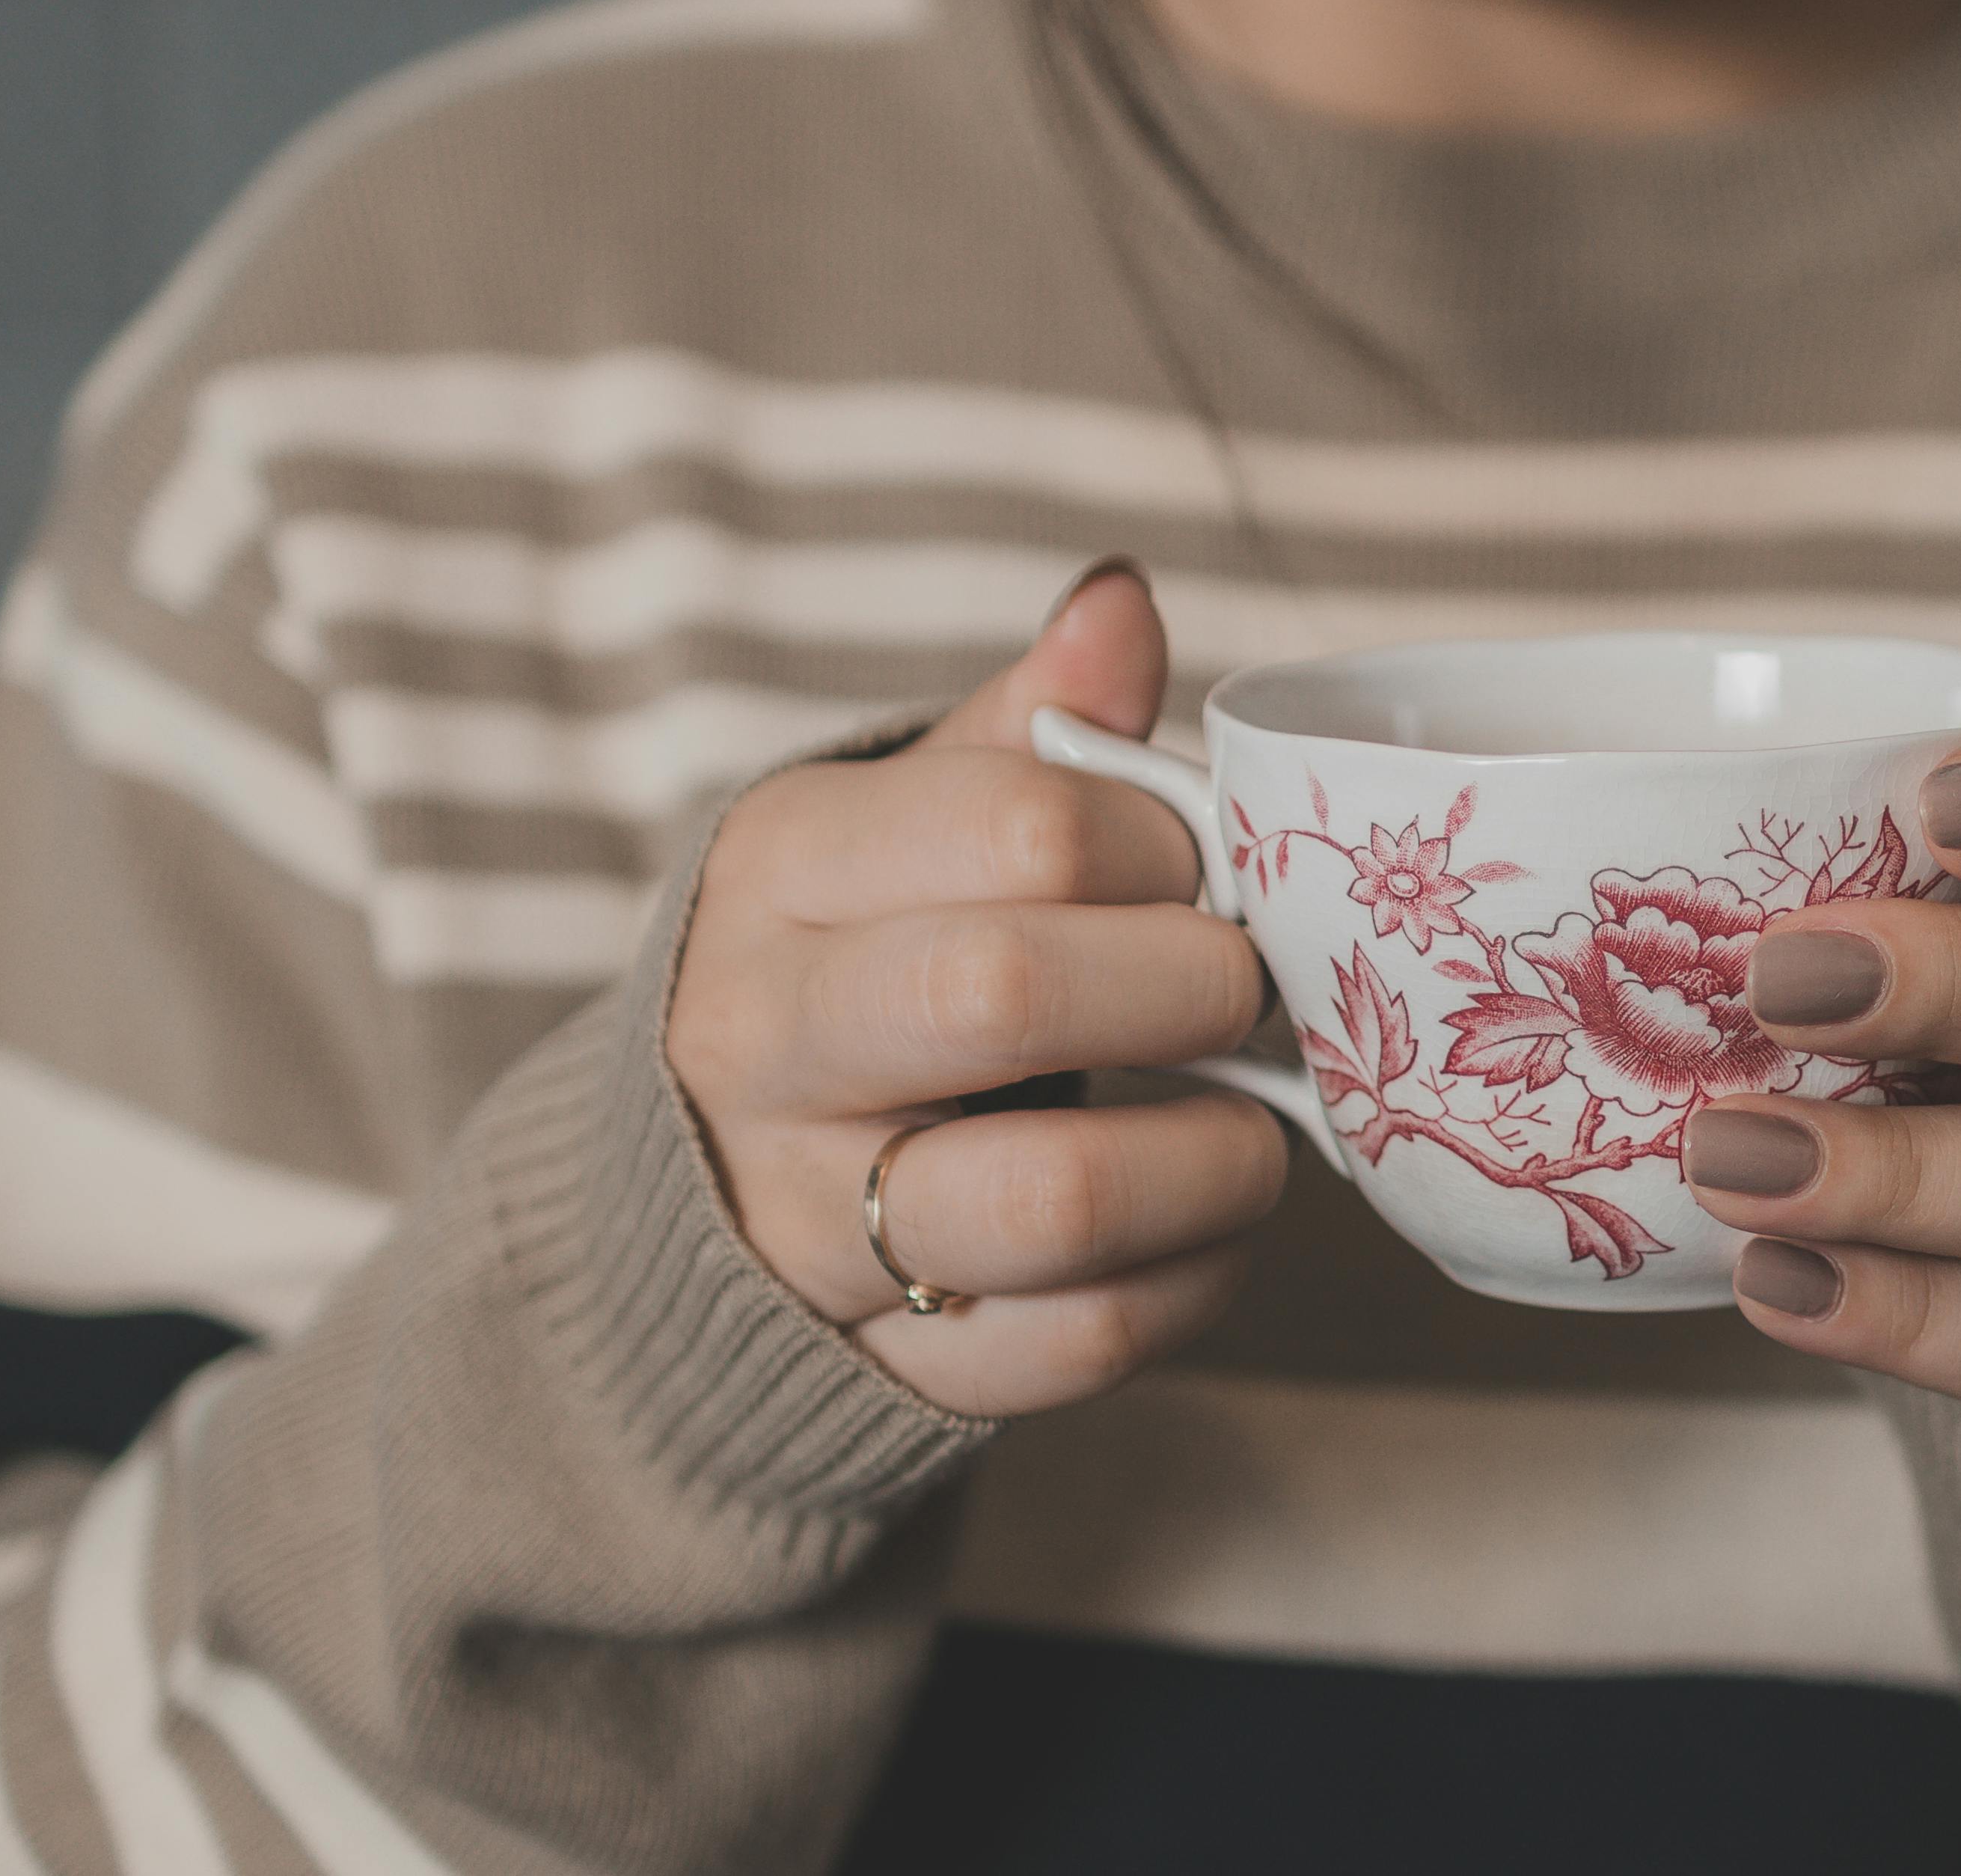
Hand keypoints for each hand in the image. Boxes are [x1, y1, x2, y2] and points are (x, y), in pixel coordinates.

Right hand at [664, 564, 1282, 1418]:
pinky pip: (1077, 1342)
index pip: (1019, 827)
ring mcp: (813, 1220)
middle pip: (1010, 993)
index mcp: (784, 873)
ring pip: (1055, 1201)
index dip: (1164, 844)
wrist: (702, 1170)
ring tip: (1258, 1125)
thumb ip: (1026, 729)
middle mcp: (770, 1046)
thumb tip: (1120, 603)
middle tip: (1248, 987)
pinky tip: (1207, 1227)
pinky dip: (1190, 1286)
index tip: (1209, 868)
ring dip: (1215, 1160)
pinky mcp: (887, 1358)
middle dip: (1193, 984)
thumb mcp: (902, 819)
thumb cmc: (861, 954)